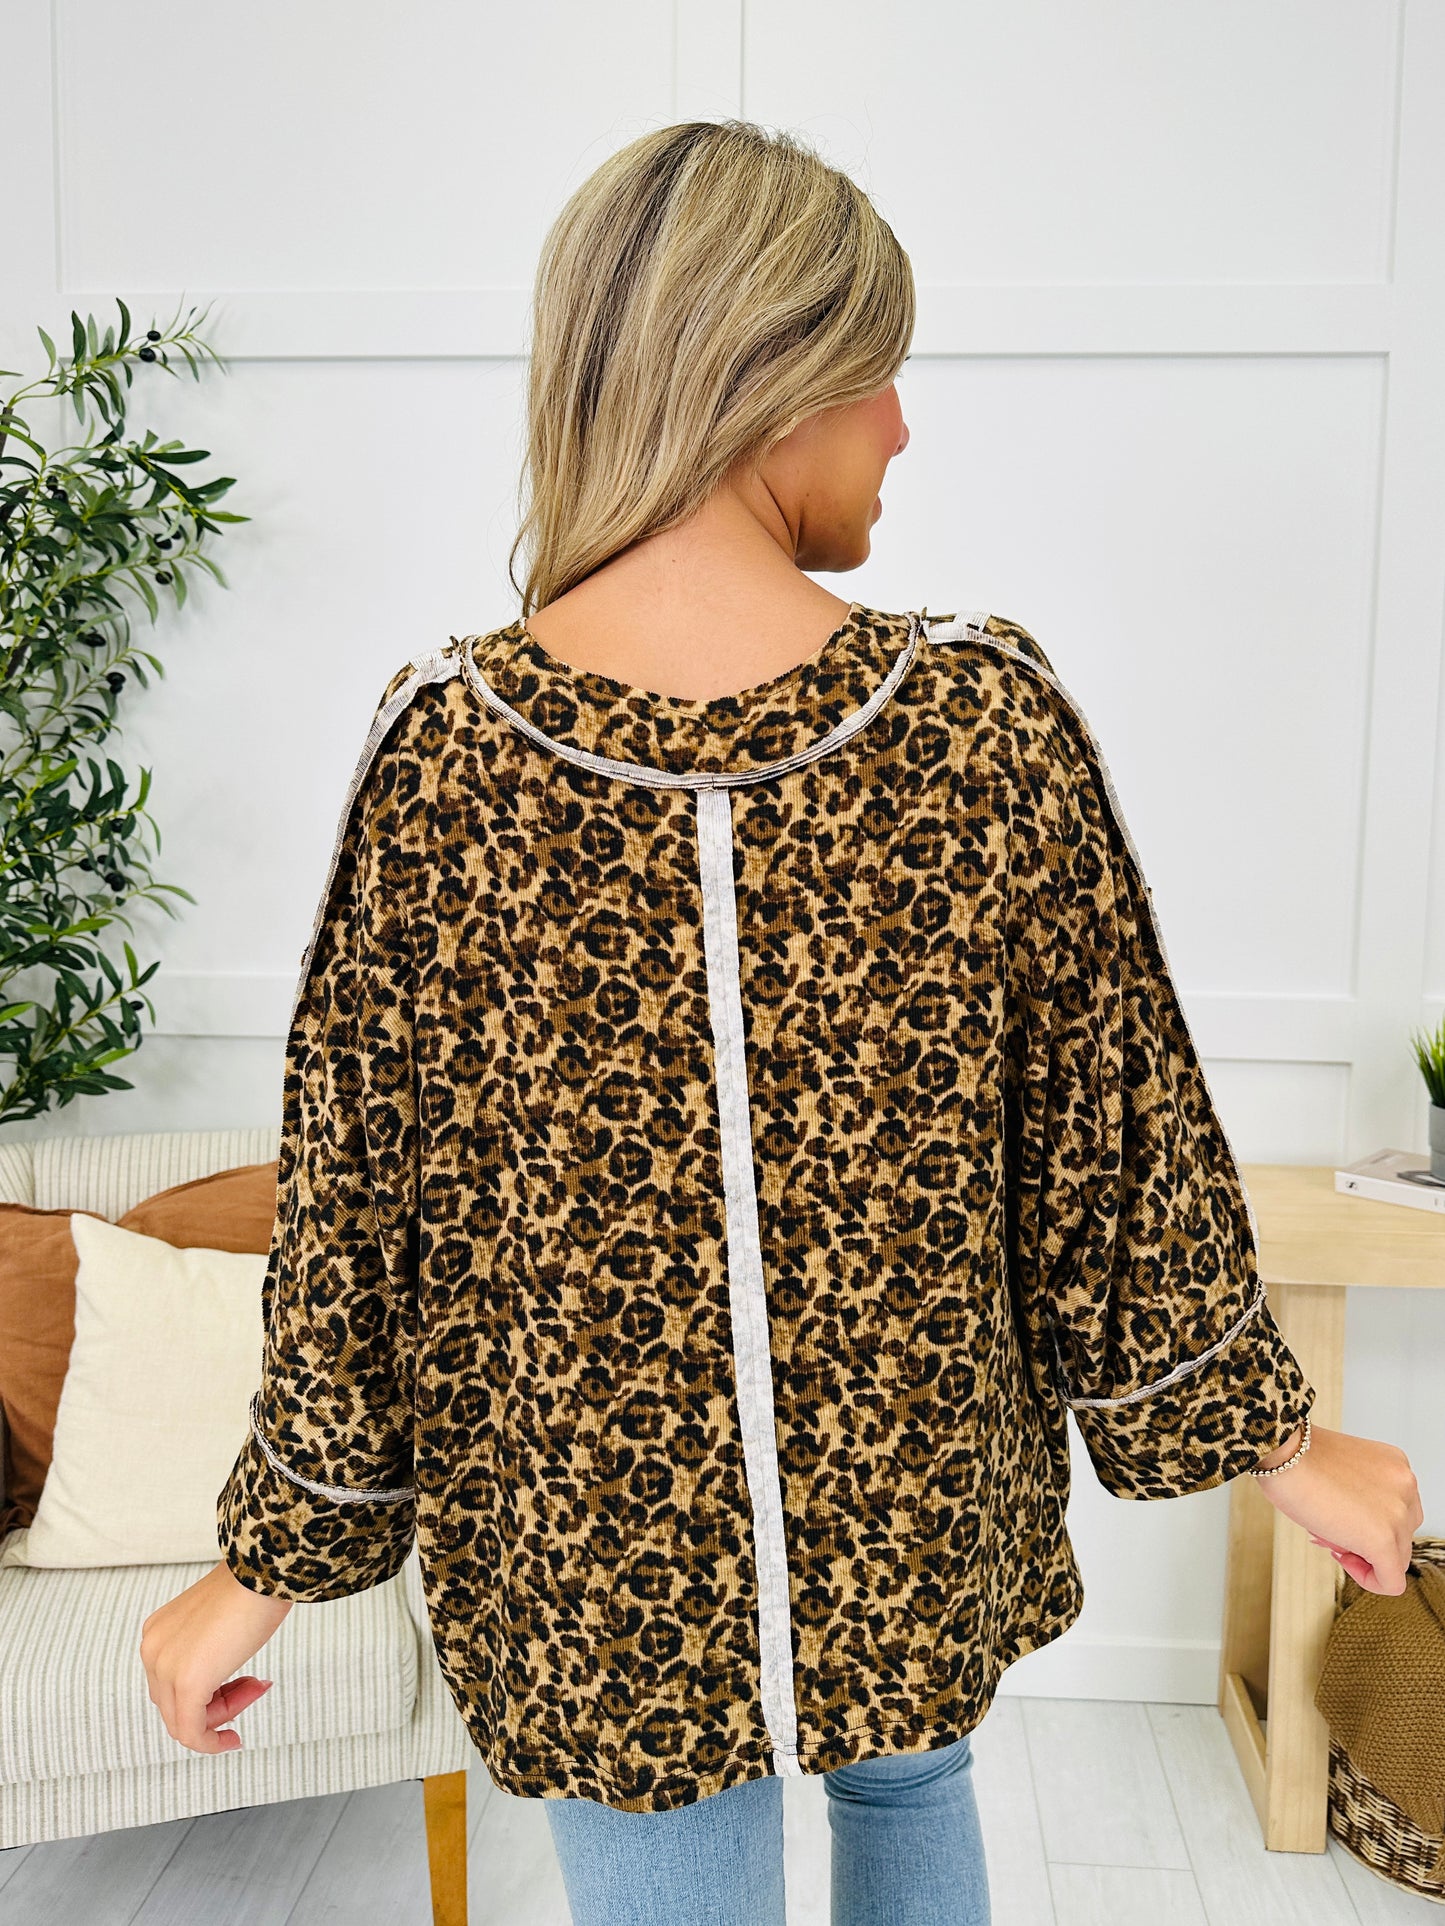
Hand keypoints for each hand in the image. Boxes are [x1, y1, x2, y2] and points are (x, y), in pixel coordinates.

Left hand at [141, 1559, 292, 1753]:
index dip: (212, 1691)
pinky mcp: (185, 1684)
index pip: (173, 1682)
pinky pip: (190, 1732)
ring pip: (184, 1720)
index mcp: (157, 1633)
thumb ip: (206, 1651)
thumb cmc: (252, 1588)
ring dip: (224, 1715)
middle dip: (220, 1703)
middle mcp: (152, 1650)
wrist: (263, 1572)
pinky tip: (233, 1740)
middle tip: (256, 1685)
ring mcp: (163, 1668)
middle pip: (176, 1703)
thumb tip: (218, 1685)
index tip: (246, 1683)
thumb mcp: (217, 1624)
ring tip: (257, 1689)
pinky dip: (212, 1742)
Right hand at [1253, 1421, 1423, 1595]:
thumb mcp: (1342, 1472)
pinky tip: (1342, 1559)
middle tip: (1330, 1532)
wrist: (1282, 1451)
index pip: (1396, 1511)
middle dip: (1364, 1540)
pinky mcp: (1383, 1539)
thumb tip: (1355, 1529)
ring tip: (1329, 1537)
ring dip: (1364, 1556)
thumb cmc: (1295, 1456)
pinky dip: (1369, 1580)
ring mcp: (1399, 1512)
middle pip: (1400, 1535)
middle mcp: (1406, 1486)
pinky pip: (1391, 1581)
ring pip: (1397, 1558)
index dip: (1367, 1521)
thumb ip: (1361, 1498)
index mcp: (1395, 1466)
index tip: (1340, 1517)